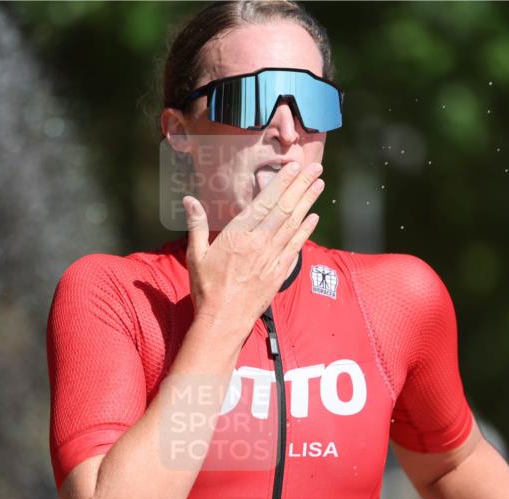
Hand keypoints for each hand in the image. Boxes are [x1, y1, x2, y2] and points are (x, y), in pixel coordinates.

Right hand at [183, 161, 323, 336]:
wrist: (222, 321)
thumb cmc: (206, 289)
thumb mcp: (195, 255)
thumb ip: (196, 225)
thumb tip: (189, 199)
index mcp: (237, 236)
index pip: (264, 202)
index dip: (281, 183)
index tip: (293, 167)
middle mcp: (259, 244)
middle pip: (284, 209)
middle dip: (301, 186)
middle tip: (315, 168)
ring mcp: (272, 259)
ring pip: (293, 224)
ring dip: (307, 203)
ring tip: (318, 185)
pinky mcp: (279, 273)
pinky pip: (296, 247)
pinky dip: (305, 231)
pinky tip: (313, 218)